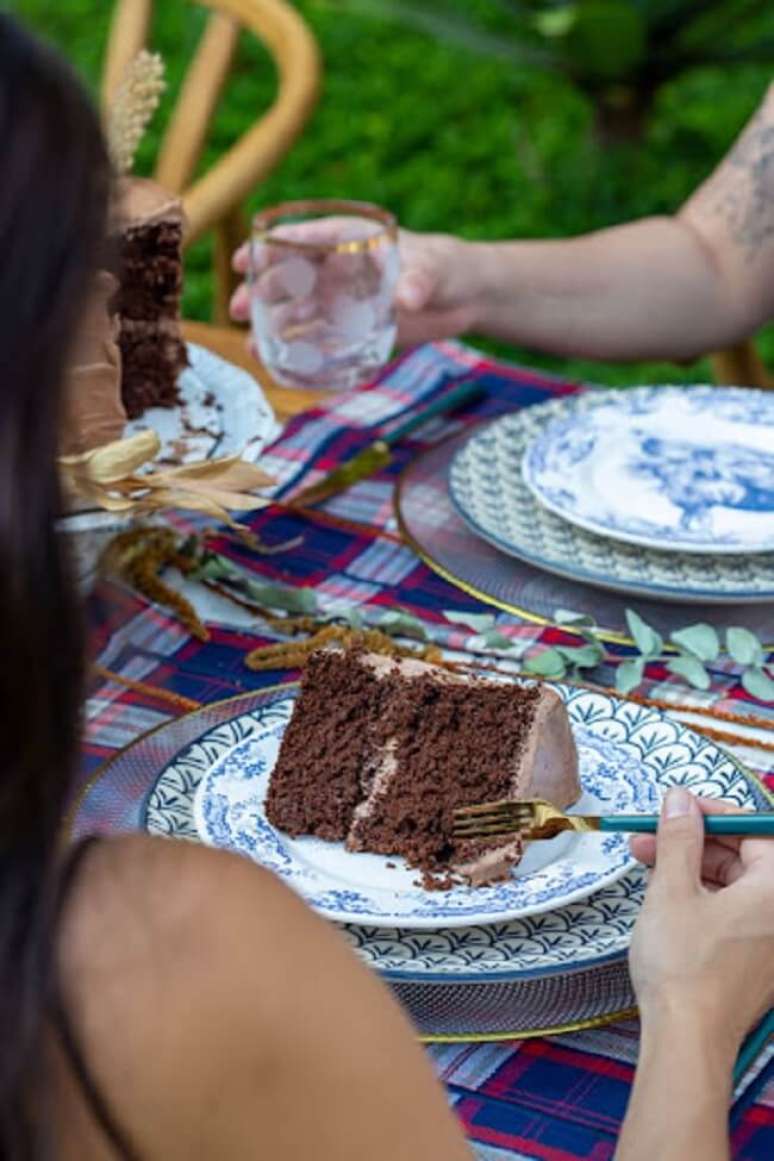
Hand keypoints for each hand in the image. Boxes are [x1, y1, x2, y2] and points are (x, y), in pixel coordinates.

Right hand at [229, 229, 479, 347]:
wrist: (463, 297)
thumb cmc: (446, 269)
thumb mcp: (434, 270)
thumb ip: (420, 280)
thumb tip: (409, 296)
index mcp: (350, 240)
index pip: (302, 239)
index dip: (270, 249)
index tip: (243, 261)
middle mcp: (338, 271)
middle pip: (289, 278)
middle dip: (260, 292)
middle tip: (238, 309)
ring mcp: (342, 301)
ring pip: (298, 312)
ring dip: (273, 327)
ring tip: (254, 346)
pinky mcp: (353, 330)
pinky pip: (319, 341)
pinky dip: (300, 352)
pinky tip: (282, 365)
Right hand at [629, 789, 773, 1052]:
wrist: (687, 1041)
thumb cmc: (683, 966)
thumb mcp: (672, 890)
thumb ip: (678, 837)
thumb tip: (679, 798)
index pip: (753, 829)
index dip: (711, 813)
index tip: (676, 807)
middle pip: (745, 857)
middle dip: (694, 842)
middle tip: (649, 837)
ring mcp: (771, 942)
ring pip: (735, 885)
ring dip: (691, 869)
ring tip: (646, 865)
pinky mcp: (756, 963)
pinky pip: (734, 913)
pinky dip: (701, 898)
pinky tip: (664, 897)